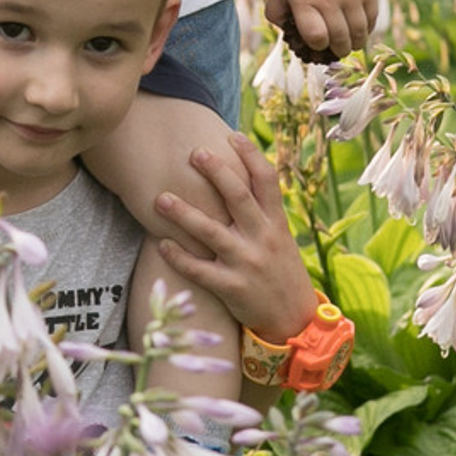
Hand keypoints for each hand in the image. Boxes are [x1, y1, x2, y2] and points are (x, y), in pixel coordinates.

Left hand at [150, 133, 317, 343]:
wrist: (294, 320)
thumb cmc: (278, 269)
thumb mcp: (279, 237)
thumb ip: (261, 210)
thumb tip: (238, 173)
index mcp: (276, 223)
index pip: (266, 181)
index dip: (251, 156)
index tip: (231, 135)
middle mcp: (262, 238)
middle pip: (238, 197)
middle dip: (216, 173)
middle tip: (193, 153)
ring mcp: (247, 263)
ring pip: (211, 232)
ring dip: (184, 214)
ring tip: (161, 198)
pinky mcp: (231, 288)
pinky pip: (199, 270)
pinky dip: (179, 257)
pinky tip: (161, 244)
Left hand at [265, 0, 379, 59]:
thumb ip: (276, 14)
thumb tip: (288, 38)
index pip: (316, 36)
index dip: (318, 45)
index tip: (318, 41)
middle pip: (340, 39)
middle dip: (338, 50)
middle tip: (336, 49)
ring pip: (359, 34)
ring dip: (354, 44)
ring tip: (349, 43)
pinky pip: (372, 21)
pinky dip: (367, 30)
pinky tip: (359, 28)